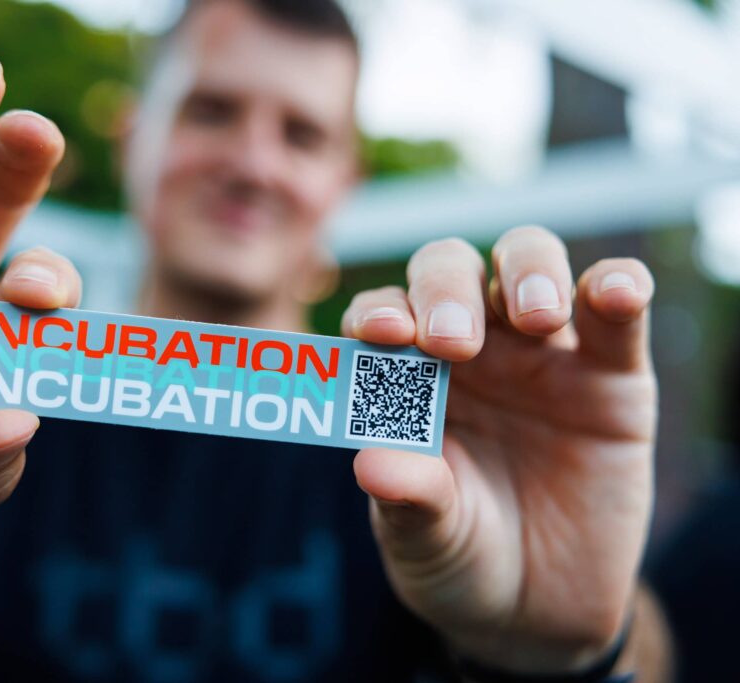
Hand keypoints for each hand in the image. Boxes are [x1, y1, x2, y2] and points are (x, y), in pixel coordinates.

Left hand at [342, 230, 655, 671]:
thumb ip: (409, 500)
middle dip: (445, 289)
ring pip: (528, 263)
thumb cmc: (460, 554)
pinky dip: (619, 287)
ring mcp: (539, 353)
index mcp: (405, 376)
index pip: (383, 316)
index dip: (378, 313)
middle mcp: (467, 347)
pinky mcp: (612, 374)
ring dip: (529, 270)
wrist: (538, 605)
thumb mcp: (427, 540)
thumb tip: (373, 464)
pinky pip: (617, 313)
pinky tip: (618, 294)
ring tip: (537, 318)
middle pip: (449, 270)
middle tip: (454, 342)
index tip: (382, 333)